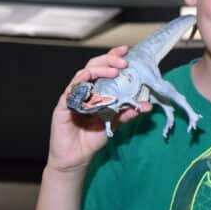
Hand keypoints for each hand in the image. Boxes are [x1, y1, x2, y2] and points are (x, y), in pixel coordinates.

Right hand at [45, 46, 151, 173]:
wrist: (77, 159)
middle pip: (93, 66)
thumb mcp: (116, 122)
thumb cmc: (93, 138)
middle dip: (109, 60)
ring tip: (113, 71)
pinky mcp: (62, 107)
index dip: (113, 57)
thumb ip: (129, 112)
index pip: (104, 67)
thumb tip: (148, 105)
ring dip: (98, 70)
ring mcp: (72, 97)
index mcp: (96, 89)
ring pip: (82, 74)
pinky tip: (87, 78)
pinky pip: (69, 91)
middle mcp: (84, 89)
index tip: (127, 50)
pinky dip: (78, 82)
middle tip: (123, 62)